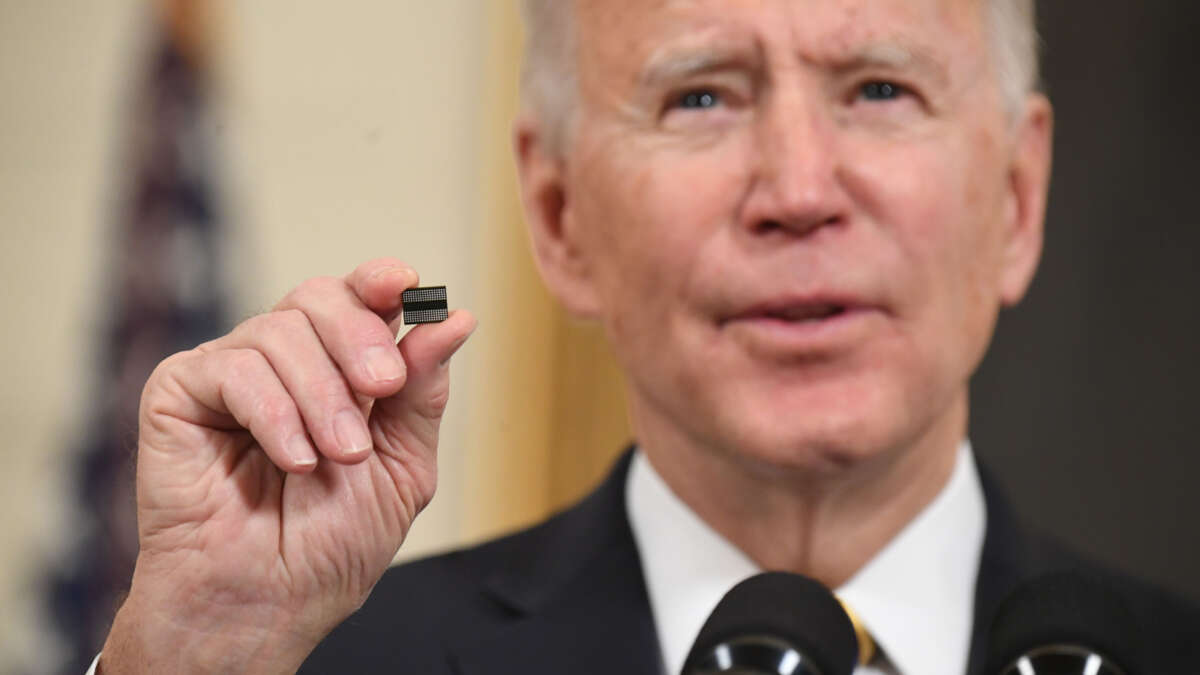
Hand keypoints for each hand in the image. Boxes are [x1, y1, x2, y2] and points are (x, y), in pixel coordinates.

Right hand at [99, 259, 475, 673]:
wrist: (268, 604)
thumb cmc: (331, 545)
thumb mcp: (403, 465)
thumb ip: (423, 390)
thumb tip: (456, 317)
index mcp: (340, 370)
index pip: (358, 298)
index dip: (381, 281)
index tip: (407, 284)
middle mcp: (286, 361)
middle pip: (319, 296)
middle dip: (359, 338)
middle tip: (380, 388)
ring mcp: (231, 372)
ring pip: (279, 330)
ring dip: (321, 397)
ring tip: (336, 457)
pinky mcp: (180, 392)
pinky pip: (233, 367)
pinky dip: (273, 413)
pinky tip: (293, 461)